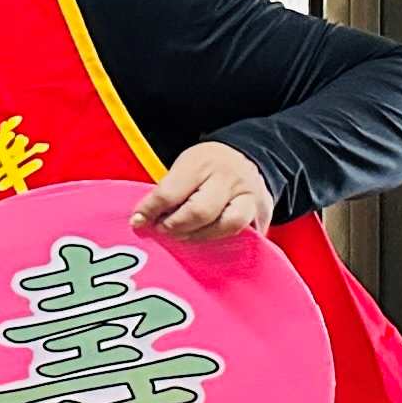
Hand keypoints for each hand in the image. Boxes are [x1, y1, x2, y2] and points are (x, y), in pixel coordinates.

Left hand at [132, 139, 275, 241]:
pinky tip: (207, 243)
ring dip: (200, 236)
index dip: (150, 211)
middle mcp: (230, 179)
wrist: (245, 158)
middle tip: (164, 230)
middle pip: (200, 212)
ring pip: (228, 225)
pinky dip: (223, 243)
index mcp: (203, 162)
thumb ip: (165, 193)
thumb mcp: (183, 167)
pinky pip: (245, 236)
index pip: (170, 192)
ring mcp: (251, 196)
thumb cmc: (205, 168)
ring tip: (185, 235)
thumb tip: (140, 222)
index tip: (138, 221)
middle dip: (176, 226)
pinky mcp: (263, 214)